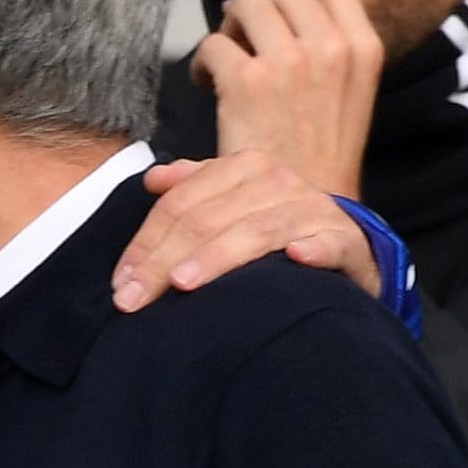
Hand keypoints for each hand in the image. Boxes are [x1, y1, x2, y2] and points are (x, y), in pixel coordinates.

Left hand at [111, 152, 379, 311]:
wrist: (342, 242)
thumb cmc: (270, 226)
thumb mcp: (229, 202)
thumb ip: (191, 188)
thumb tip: (153, 180)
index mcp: (241, 168)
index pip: (179, 204)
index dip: (145, 243)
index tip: (120, 282)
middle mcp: (276, 182)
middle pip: (207, 220)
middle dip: (163, 262)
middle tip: (133, 299)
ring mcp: (313, 209)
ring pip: (256, 231)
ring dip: (218, 257)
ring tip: (184, 283)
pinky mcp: (346, 239)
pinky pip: (330, 243)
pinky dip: (314, 250)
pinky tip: (296, 259)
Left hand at [194, 0, 383, 199]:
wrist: (308, 206)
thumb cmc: (320, 148)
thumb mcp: (347, 86)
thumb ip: (326, 41)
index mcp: (363, 45)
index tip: (275, 10)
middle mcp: (332, 46)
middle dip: (255, 2)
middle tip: (242, 36)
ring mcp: (290, 62)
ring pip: (246, 3)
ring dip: (228, 25)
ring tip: (227, 59)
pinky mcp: (247, 81)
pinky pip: (213, 43)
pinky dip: (202, 63)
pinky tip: (209, 88)